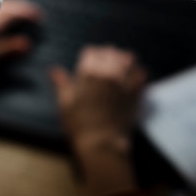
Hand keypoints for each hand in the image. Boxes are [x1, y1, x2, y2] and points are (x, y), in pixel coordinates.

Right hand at [50, 45, 146, 195]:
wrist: (102, 144)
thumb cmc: (79, 125)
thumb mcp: (64, 103)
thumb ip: (61, 82)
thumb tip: (54, 70)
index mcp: (88, 71)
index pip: (91, 51)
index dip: (89, 57)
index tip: (88, 65)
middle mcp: (108, 71)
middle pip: (110, 51)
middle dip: (106, 57)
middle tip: (103, 68)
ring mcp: (125, 80)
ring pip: (128, 58)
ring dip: (123, 61)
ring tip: (119, 70)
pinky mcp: (137, 91)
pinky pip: (141, 72)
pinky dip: (137, 73)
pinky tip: (131, 80)